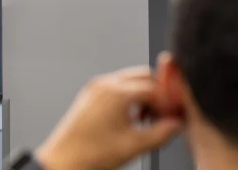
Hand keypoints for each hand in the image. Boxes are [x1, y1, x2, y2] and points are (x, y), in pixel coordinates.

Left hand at [35, 66, 183, 169]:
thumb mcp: (134, 146)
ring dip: (145, 95)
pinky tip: (133, 117)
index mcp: (117, 93)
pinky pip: (118, 88)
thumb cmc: (89, 155)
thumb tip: (176, 125)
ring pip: (132, 80)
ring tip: (148, 117)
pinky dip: (131, 97)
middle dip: (158, 93)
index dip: (168, 102)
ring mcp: (96, 89)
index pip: (155, 87)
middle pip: (144, 76)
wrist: (61, 163)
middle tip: (165, 112)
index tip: (173, 115)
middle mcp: (105, 85)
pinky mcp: (91, 96)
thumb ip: (162, 133)